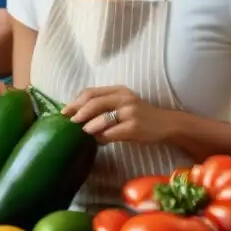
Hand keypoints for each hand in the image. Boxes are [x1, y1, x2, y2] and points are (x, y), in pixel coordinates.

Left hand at [61, 86, 177, 143]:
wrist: (166, 124)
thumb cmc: (139, 116)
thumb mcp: (122, 104)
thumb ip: (103, 105)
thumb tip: (75, 114)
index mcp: (118, 90)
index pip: (91, 92)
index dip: (75, 102)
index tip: (64, 111)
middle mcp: (124, 98)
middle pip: (94, 102)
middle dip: (78, 112)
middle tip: (70, 121)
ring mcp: (130, 112)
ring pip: (102, 118)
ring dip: (89, 126)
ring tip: (84, 131)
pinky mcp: (134, 127)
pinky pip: (111, 133)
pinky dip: (102, 137)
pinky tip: (99, 140)